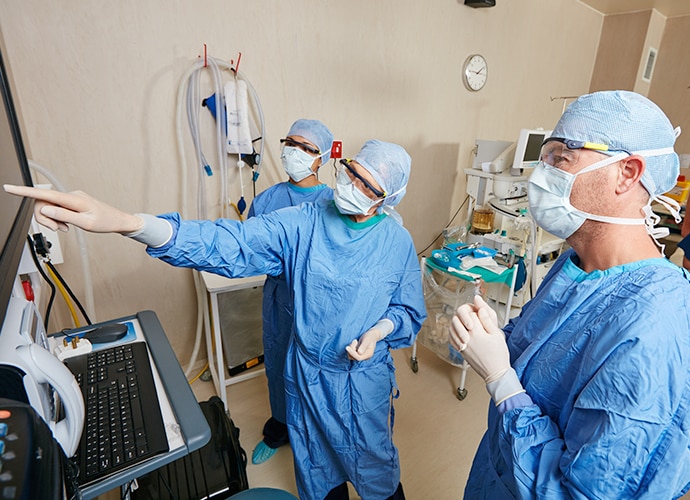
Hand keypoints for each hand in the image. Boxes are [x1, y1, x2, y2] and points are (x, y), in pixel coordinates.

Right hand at [3, 185, 143, 233]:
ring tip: (66, 228)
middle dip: (46, 218)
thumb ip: (64, 216)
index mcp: (74, 200)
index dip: (25, 191)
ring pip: (49, 208)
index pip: (45, 194)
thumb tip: (46, 210)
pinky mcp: (71, 202)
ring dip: (53, 220)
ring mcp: (71, 198)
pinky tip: (68, 225)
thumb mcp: (85, 224)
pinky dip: (58, 219)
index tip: (10, 188)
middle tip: (59, 229)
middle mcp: (71, 195)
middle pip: (44, 203)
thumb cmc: (105, 222)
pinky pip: (57, 209)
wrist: (118, 220)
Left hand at [346, 327, 382, 361]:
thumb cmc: (369, 336)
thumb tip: (359, 353)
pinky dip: (351, 349)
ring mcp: (362, 356)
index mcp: (368, 355)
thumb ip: (363, 346)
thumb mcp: (367, 340)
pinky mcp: (358, 354)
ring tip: (355, 341)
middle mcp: (365, 357)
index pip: (359, 358)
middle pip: (354, 357)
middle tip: (355, 340)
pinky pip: (351, 354)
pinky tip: (355, 343)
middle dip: (352, 349)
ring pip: (351, 356)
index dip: (352, 353)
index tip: (347, 347)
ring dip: (351, 348)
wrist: (371, 335)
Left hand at [449, 295, 509, 382]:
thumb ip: (487, 320)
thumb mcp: (496, 334)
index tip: (481, 314)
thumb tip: (480, 309)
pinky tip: (460, 333)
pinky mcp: (460, 351)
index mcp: (476, 332)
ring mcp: (462, 345)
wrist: (495, 373)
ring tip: (467, 325)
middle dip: (466, 316)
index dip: (476, 312)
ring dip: (458, 324)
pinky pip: (451, 339)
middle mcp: (466, 338)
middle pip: (459, 319)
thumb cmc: (498, 355)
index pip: (471, 314)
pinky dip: (454, 333)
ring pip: (452, 328)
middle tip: (474, 319)